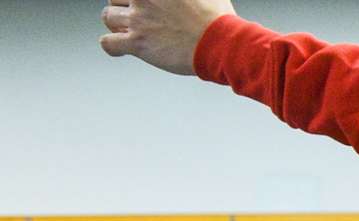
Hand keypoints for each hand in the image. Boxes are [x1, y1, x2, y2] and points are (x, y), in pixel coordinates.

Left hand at [99, 0, 235, 75]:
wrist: (221, 44)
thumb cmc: (218, 19)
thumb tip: (186, 0)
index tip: (143, 5)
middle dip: (124, 7)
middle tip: (138, 16)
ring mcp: (139, 20)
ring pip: (108, 18)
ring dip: (117, 24)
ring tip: (130, 31)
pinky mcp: (138, 43)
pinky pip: (108, 43)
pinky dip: (111, 46)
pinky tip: (120, 48)